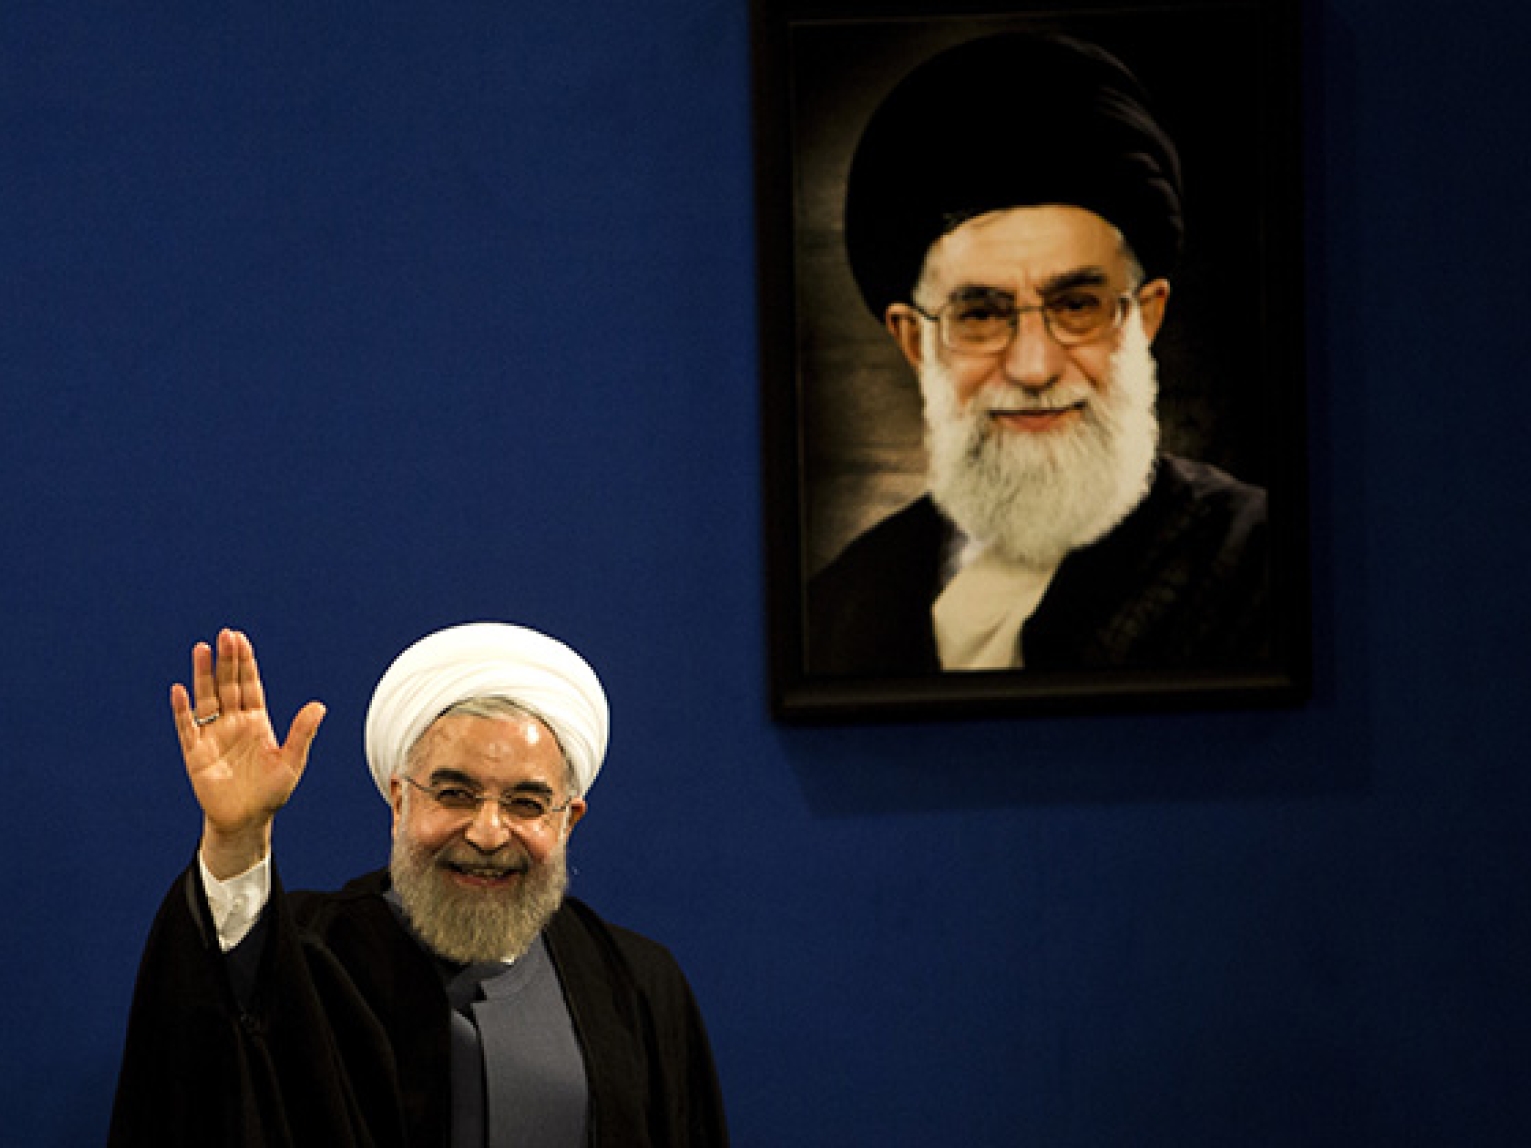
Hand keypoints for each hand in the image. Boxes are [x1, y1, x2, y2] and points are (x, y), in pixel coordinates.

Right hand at [171, 629, 325, 878]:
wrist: (246, 821)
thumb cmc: (271, 792)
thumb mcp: (291, 762)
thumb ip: (301, 733)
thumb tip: (319, 706)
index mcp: (257, 722)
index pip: (250, 685)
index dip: (245, 663)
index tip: (241, 640)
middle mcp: (234, 723)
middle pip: (228, 685)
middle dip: (226, 661)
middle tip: (224, 635)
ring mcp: (213, 736)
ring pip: (207, 699)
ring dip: (203, 675)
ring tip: (201, 649)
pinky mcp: (196, 754)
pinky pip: (187, 728)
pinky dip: (183, 710)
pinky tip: (180, 691)